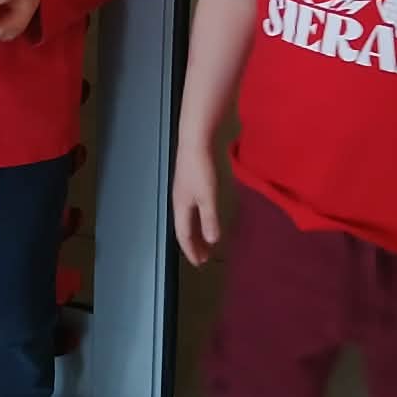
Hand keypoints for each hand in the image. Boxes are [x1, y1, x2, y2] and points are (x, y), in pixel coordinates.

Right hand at [172, 142, 221, 265]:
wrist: (201, 132)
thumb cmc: (202, 166)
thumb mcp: (208, 195)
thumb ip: (210, 218)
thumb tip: (211, 242)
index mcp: (181, 203)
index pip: (183, 233)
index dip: (191, 249)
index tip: (200, 264)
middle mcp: (183, 195)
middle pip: (187, 223)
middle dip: (195, 241)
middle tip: (205, 256)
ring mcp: (190, 183)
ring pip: (193, 212)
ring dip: (200, 226)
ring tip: (209, 236)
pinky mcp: (200, 172)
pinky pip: (201, 199)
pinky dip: (206, 211)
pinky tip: (215, 207)